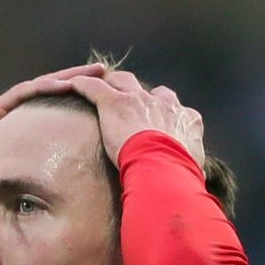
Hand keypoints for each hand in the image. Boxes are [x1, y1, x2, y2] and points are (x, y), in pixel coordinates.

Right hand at [0, 63, 110, 192]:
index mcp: (28, 127)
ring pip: (46, 85)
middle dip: (86, 83)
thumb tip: (63, 201)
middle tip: (113, 75)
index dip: (87, 101)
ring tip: (97, 73)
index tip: (112, 98)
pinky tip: (66, 83)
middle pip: (59, 91)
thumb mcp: (17, 181)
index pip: (62, 108)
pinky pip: (26, 93)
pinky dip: (46, 87)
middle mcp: (20, 112)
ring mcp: (7, 107)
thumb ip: (37, 182)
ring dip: (73, 77)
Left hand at [66, 70, 205, 169]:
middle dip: (139, 93)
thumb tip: (191, 183)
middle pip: (150, 90)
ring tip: (100, 85)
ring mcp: (139, 100)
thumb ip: (189, 168)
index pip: (175, 108)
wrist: (164, 170)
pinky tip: (72, 86)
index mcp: (186, 119)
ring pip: (122, 81)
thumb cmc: (180, 177)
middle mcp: (164, 104)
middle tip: (127, 99)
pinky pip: (94, 87)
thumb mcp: (192, 171)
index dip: (164, 110)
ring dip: (112, 83)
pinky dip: (82, 86)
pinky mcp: (114, 103)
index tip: (156, 119)